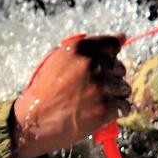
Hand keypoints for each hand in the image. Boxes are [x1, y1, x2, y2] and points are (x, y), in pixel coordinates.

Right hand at [13, 34, 131, 157]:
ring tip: (90, 103)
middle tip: (88, 90)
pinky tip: (97, 113)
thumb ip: (88, 49)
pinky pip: (125, 107)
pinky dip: (115, 112)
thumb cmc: (44, 91)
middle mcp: (90, 64)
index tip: (103, 65)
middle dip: (109, 79)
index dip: (109, 56)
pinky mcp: (106, 108)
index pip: (112, 44)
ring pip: (124, 88)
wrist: (31, 120)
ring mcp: (99, 86)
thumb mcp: (57, 62)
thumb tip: (123, 37)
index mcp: (77, 49)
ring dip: (112, 96)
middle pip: (119, 67)